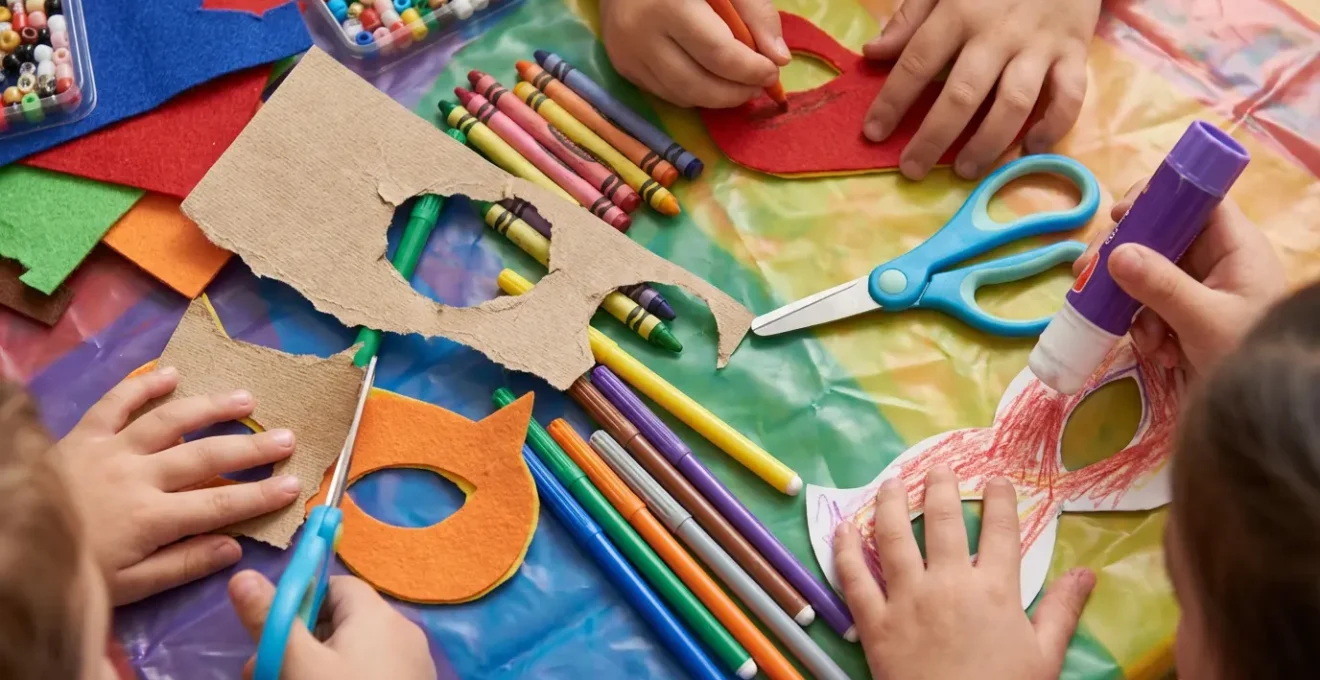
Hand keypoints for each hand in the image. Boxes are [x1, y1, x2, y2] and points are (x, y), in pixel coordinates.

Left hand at [53, 367, 302, 604]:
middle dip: (252, 449)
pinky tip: (173, 373)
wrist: (12, 550)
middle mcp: (138, 477)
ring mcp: (110, 450)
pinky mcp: (83, 434)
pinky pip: (116, 403)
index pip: (220, 505)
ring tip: (247, 399)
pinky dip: (144, 385)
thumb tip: (235, 547)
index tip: (296, 485)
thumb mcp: (129, 586)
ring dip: (212, 407)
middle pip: (205, 458)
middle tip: (288, 437)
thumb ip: (183, 564)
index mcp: (151, 518)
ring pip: (169, 421)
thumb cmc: (74, 572)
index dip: (261, 495)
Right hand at [229, 571, 435, 679]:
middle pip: (341, 623)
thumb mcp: (296, 663)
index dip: (299, 604)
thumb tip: (243, 575)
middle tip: (260, 673)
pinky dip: (342, 679)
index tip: (271, 634)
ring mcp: (411, 667)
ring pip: (351, 654)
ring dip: (312, 667)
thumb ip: (270, 620)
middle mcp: (402, 634)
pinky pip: (370, 673)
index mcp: (379, 615)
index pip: (336, 586)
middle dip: (297, 644)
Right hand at [600, 0, 788, 107]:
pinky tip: (709, 77)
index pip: (718, 54)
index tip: (772, 71)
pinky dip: (694, 93)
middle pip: (697, 84)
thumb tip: (778, 58)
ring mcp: (627, 52)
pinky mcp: (622, 65)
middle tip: (758, 85)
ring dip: (717, 98)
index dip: (750, 70)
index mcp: (669, 3)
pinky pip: (665, 93)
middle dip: (735, 92)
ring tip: (738, 85)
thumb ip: (756, 12)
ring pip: (681, 95)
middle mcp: (640, 32)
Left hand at [833, 465, 1095, 679]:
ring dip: (892, 503)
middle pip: (944, 521)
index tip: (996, 478)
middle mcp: (947, 582)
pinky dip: (844, 548)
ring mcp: (906, 598)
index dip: (1000, 500)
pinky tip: (842, 527)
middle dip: (941, 487)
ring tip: (892, 481)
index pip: (1000, 531)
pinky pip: (853, 576)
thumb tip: (1087, 573)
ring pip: (894, 536)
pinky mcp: (873, 620)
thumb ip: (1062, 610)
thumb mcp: (1044, 656)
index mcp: (994, 589)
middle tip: (937, 466)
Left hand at [862, 0, 1100, 179]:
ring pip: (1014, 103)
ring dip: (988, 143)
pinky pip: (1070, 96)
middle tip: (913, 169)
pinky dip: (1054, 126)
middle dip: (934, 137)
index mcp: (960, 12)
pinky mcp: (1075, 53)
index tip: (874, 133)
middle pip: (963, 94)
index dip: (893, 101)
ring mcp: (1039, 45)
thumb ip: (910, 18)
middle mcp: (998, 33)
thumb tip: (872, 53)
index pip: (918, 62)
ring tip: (965, 170)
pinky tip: (1032, 147)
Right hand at [1077, 183, 1286, 376]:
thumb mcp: (1203, 320)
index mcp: (1233, 246)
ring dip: (1136, 306)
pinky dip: (1148, 329)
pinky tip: (1160, 353)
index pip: (1195, 200)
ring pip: (1150, 276)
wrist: (1264, 407)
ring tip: (1146, 341)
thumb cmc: (1249, 355)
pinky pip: (1153, 307)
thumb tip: (1115, 254)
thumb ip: (1160, 286)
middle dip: (1124, 260)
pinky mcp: (1188, 314)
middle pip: (1161, 237)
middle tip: (1085, 274)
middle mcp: (1216, 259)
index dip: (1156, 199)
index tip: (1118, 217)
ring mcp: (1201, 287)